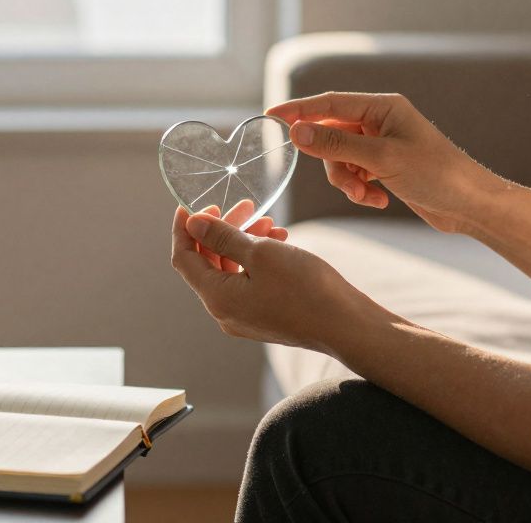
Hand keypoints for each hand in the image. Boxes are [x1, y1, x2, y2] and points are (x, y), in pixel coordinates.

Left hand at [169, 206, 376, 351]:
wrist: (346, 325)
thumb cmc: (306, 288)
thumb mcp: (261, 253)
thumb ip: (222, 237)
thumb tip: (193, 224)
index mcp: (217, 297)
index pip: (183, 259)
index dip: (184, 229)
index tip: (191, 205)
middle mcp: (225, 312)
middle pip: (209, 263)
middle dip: (224, 230)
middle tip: (246, 205)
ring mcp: (245, 317)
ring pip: (233, 270)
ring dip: (246, 241)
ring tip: (272, 223)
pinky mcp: (264, 316)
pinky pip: (250, 281)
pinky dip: (259, 259)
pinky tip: (281, 242)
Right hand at [266, 92, 494, 232]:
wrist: (470, 205)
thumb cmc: (437, 174)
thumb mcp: (382, 159)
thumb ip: (337, 144)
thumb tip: (297, 131)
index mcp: (382, 107)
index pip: (329, 103)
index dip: (298, 109)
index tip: (270, 115)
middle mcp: (380, 121)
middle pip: (331, 134)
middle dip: (334, 163)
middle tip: (348, 182)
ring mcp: (381, 144)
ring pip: (339, 158)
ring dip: (347, 181)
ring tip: (367, 195)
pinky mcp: (384, 166)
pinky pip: (354, 173)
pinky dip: (360, 188)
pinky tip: (379, 199)